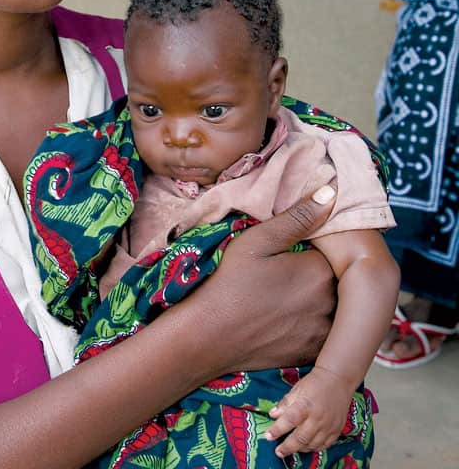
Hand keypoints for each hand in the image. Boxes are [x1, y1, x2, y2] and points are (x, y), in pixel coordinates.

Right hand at [188, 187, 336, 371]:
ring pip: (334, 305)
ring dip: (320, 298)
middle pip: (337, 278)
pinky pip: (327, 332)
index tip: (292, 249)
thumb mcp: (256, 241)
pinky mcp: (314, 353)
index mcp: (320, 271)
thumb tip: (331, 193)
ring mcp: (324, 332)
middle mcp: (331, 303)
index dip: (314, 246)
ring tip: (286, 294)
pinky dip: (315, 323)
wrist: (208, 337)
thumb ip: (297, 218)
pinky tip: (288, 317)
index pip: (334, 249)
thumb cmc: (228, 284)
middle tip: (286, 271)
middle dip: (319, 271)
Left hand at [265, 366, 354, 456]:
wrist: (337, 380)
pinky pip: (324, 445)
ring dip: (300, 448)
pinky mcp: (337, 430)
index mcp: (305, 405)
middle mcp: (318, 418)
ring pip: (312, 444)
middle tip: (278, 452)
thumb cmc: (314, 383)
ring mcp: (329, 426)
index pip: (289, 420)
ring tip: (290, 448)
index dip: (277, 430)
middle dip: (288, 447)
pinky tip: (306, 446)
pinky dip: (313, 448)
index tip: (268, 436)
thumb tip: (272, 415)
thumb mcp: (296, 389)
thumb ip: (285, 404)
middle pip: (301, 438)